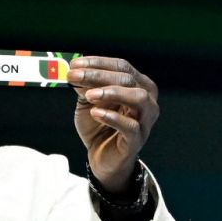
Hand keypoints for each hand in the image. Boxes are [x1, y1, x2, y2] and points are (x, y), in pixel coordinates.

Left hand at [67, 56, 158, 192]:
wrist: (102, 157)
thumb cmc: (99, 125)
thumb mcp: (88, 101)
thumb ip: (84, 86)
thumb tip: (75, 71)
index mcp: (137, 85)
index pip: (121, 66)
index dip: (97, 63)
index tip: (75, 64)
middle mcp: (146, 99)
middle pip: (127, 79)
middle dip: (97, 75)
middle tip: (74, 76)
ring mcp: (145, 120)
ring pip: (138, 98)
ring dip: (111, 92)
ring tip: (89, 95)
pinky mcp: (138, 139)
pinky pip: (130, 126)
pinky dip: (112, 117)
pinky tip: (96, 113)